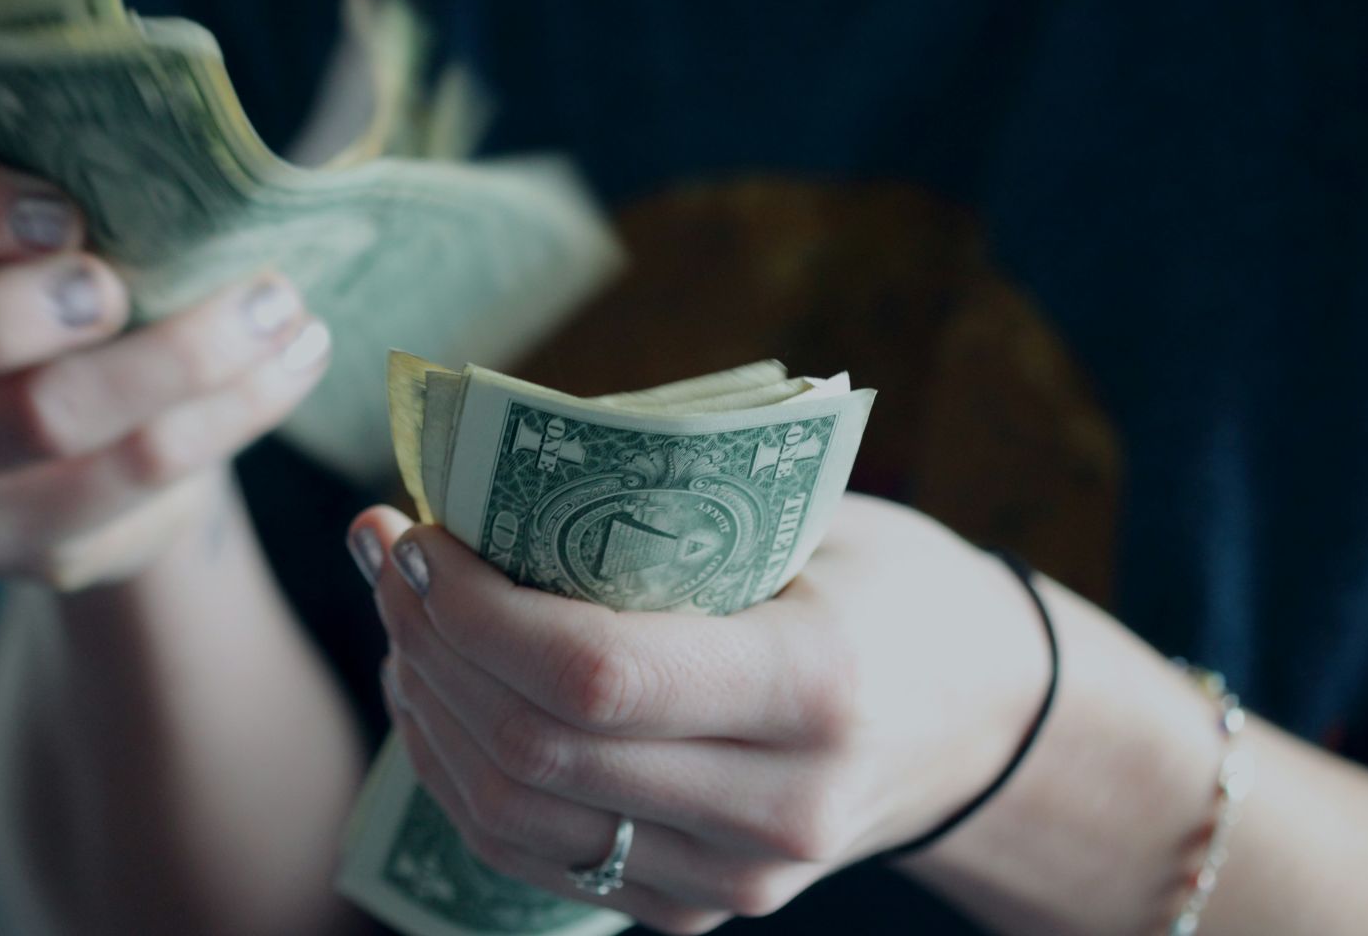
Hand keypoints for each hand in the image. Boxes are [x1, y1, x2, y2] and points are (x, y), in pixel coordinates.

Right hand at [0, 143, 330, 587]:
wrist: (79, 429)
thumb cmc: (56, 277)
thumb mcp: (41, 216)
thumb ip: (70, 175)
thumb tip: (195, 151)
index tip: (61, 210)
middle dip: (19, 309)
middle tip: (121, 285)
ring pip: (40, 421)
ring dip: (180, 357)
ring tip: (278, 306)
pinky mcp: (1, 544)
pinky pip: (126, 482)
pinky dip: (228, 415)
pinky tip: (289, 364)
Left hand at [354, 494, 1051, 933]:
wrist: (981, 721)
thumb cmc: (889, 585)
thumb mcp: (810, 518)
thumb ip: (664, 510)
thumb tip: (480, 475)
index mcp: (815, 686)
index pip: (594, 674)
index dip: (473, 609)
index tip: (416, 534)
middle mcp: (777, 806)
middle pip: (534, 749)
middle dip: (428, 643)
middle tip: (386, 554)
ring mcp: (736, 879)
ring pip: (513, 815)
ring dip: (427, 708)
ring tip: (401, 617)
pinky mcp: (698, 910)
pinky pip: (534, 856)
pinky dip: (460, 773)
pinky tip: (438, 693)